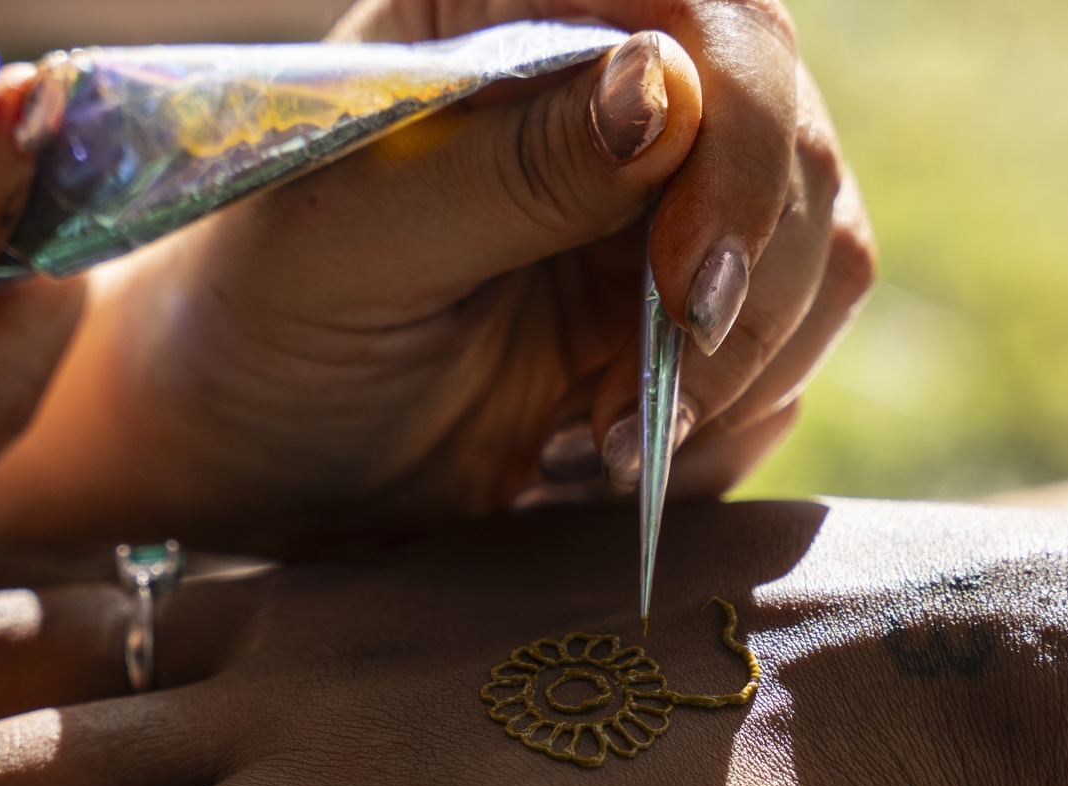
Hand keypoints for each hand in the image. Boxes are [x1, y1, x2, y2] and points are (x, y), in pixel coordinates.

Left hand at [0, 0, 874, 557]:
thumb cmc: (258, 326)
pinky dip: (728, 423)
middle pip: (794, 136)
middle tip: (641, 402)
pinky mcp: (680, 305)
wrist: (246, 454)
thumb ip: (508, 168)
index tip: (680, 282)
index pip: (708, 8)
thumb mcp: (350, 247)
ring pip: (821, 248)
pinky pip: (789, 350)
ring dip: (740, 369)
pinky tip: (604, 457)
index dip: (741, 134)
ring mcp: (661, 199)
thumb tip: (665, 88)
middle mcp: (611, 86)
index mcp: (514, 9)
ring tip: (596, 442)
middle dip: (740, 290)